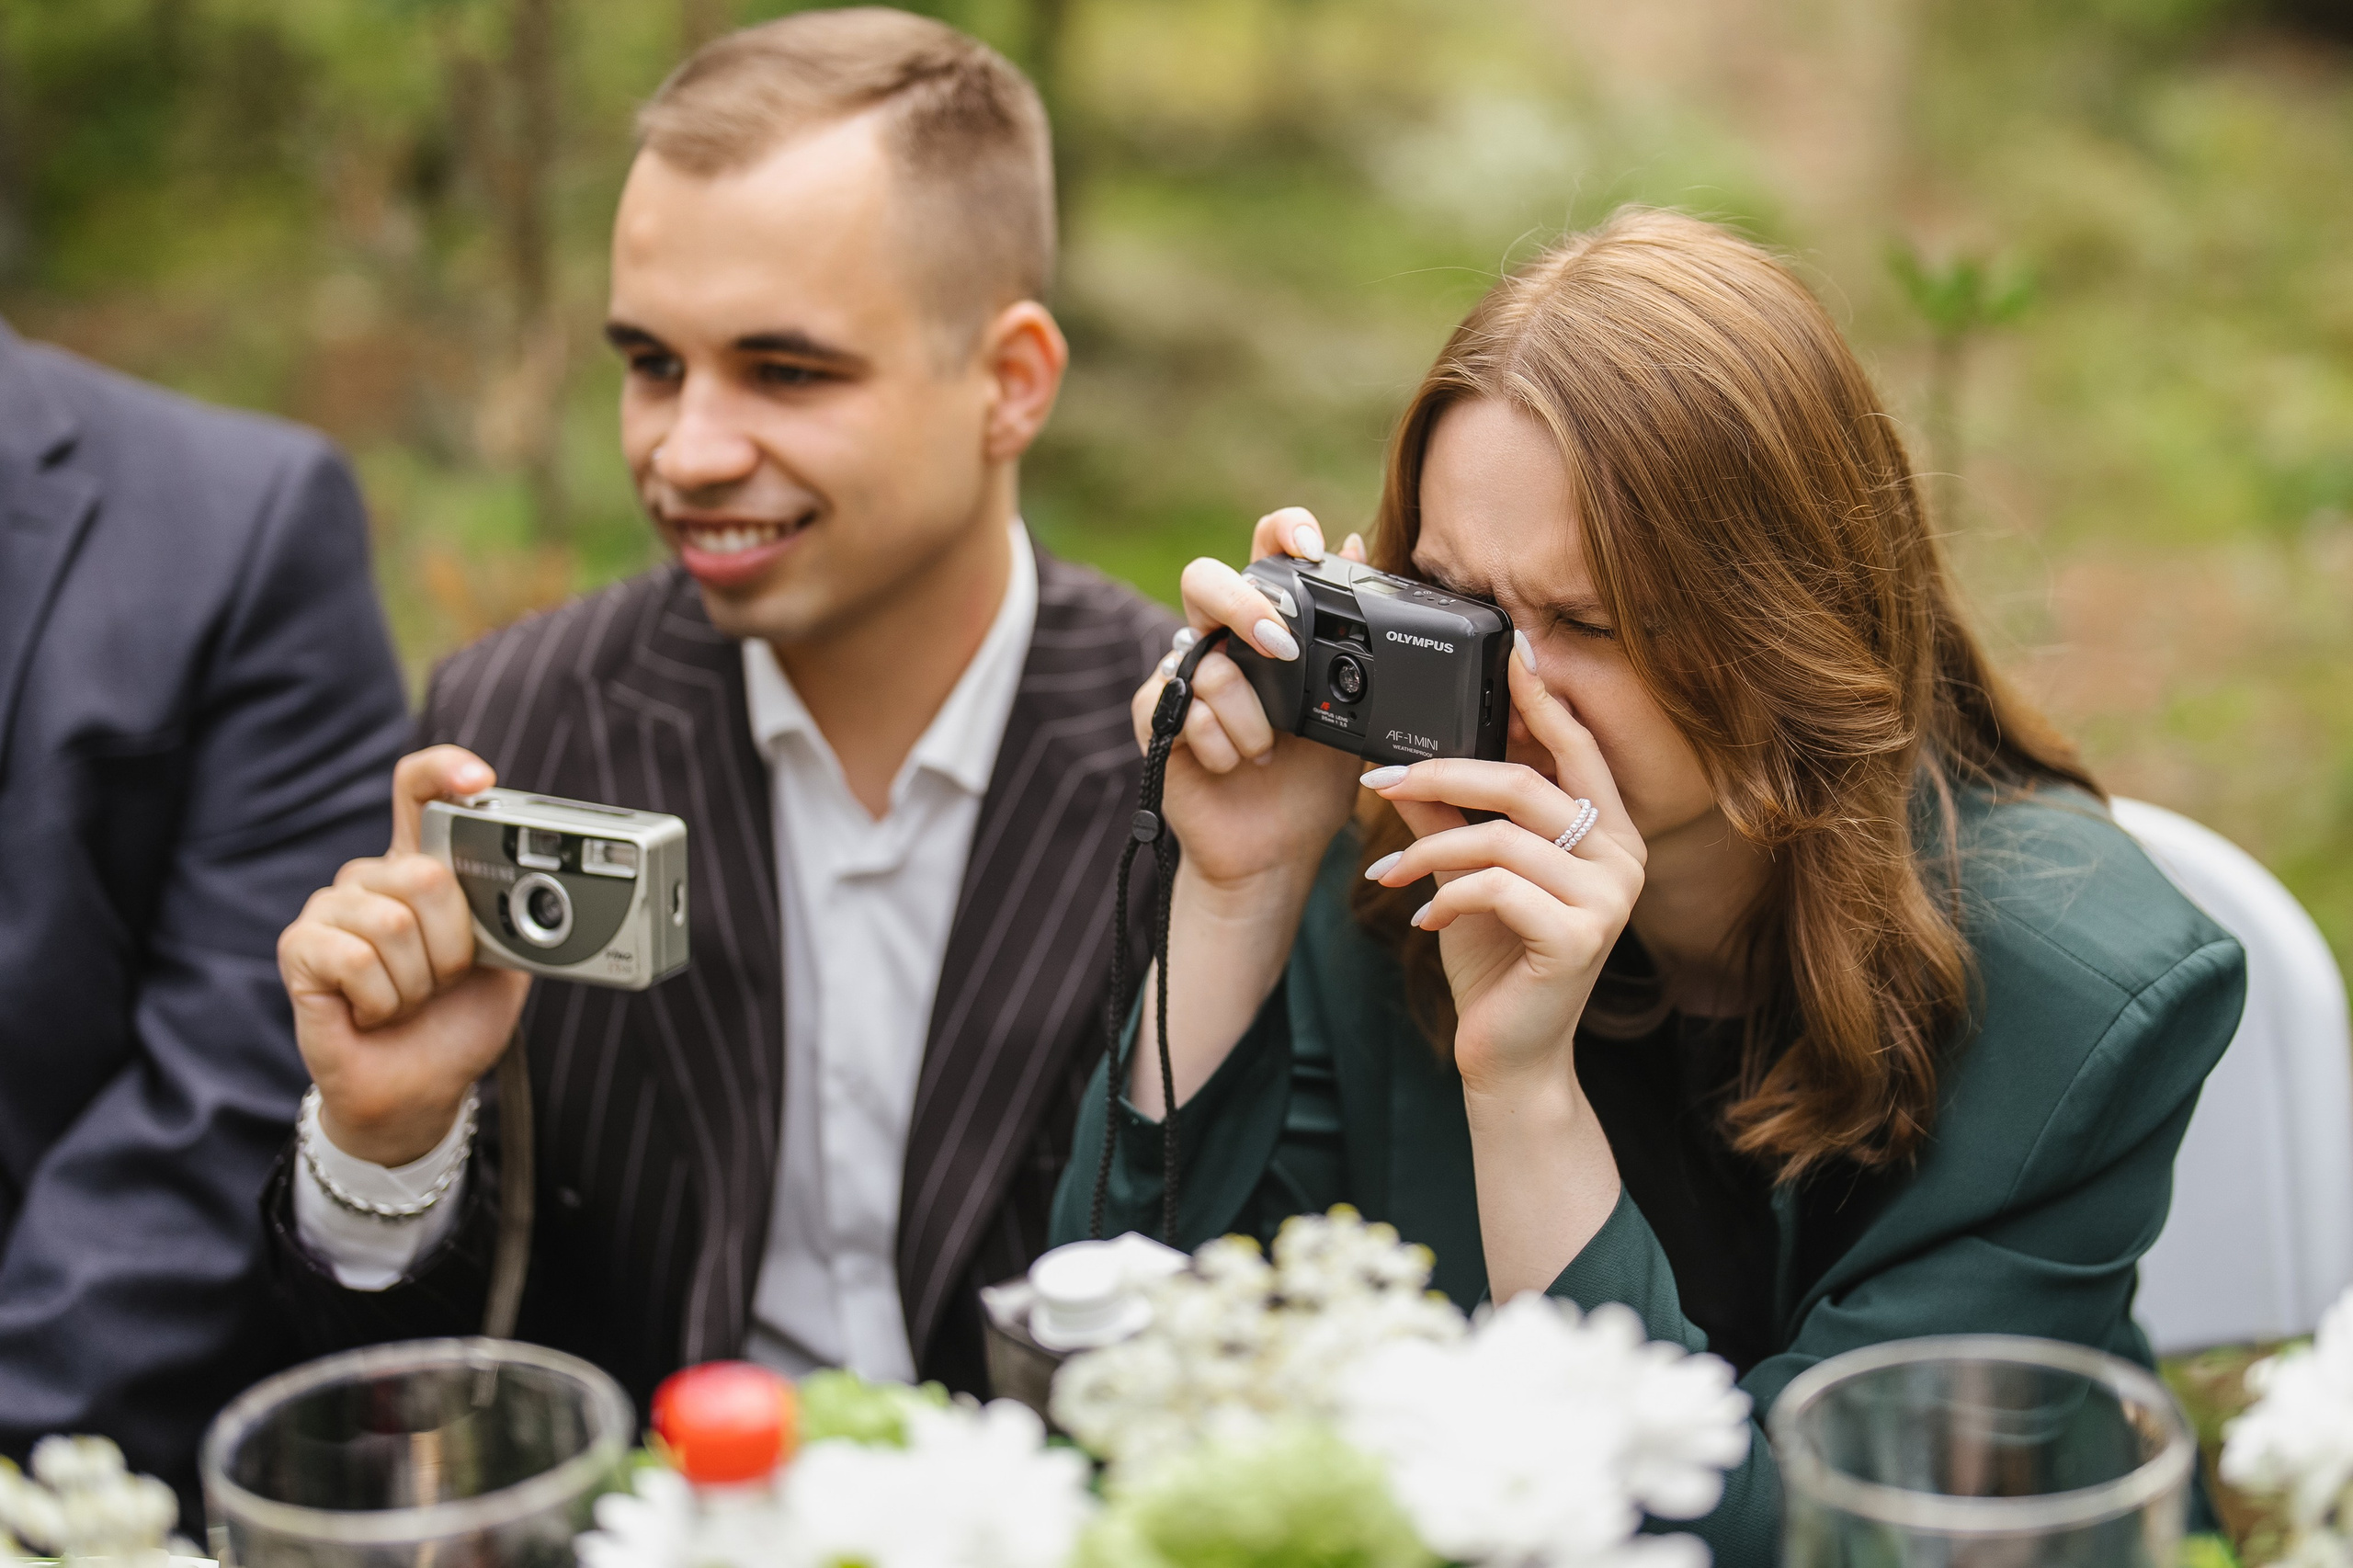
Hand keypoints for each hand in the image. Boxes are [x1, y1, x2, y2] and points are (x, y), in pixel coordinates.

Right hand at [277, 746, 530, 1165]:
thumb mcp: (507, 962)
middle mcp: (371, 878)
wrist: (421, 1089)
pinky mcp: (299, 949)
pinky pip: (356, 960)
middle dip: (452, 944)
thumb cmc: (457, 1020)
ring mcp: (329, 910)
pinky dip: (383, 1001)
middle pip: (423, 873)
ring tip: (408, 999)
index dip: (444, 772)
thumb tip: (550, 891)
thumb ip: (516, 914)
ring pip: (393, 922)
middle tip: (443, 978)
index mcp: (420, 866)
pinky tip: (374, 1012)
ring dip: (418, 980)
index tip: (482, 781)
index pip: (418, 789)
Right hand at [1134, 507, 1364, 898]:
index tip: (1308, 545)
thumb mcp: (1350, 708)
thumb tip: (1360, 543)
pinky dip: (1221, 745)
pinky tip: (1234, 767)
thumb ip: (1351, 638)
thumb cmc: (1310, 780)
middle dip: (1246, 608)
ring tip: (1266, 753)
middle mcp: (1219, 642)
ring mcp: (1182, 678)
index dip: (1279, 532)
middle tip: (1282, 650)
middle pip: (1205, 580)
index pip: (1264, 553)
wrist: (1276, 851)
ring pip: (1208, 663)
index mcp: (1267, 627)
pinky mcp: (1154, 718)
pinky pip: (1184, 710)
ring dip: (1252, 719)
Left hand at [1360, 640, 1647, 1096]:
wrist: (1508, 1056)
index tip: (1508, 650)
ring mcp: (1609, 899)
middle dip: (1444, 773)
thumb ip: (1449, 814)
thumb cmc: (1495, 961)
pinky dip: (1446, 895)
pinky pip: (1497, 887)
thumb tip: (1406, 758)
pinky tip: (1424, 917)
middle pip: (1527, 782)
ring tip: (1389, 873)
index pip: (1577, 747)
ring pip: (1502, 837)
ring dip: (1429, 848)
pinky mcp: (1580, 937)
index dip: (1542, 697)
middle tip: (1380, 781)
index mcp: (1607, 832)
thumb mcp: (1466, 874)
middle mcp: (1623, 857)